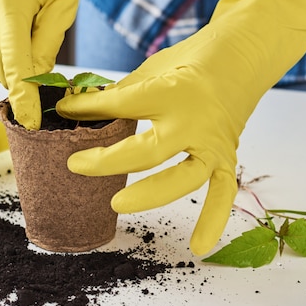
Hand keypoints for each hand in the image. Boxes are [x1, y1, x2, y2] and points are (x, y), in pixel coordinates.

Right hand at [0, 0, 77, 129]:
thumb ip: (48, 44)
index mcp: (8, 11)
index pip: (15, 67)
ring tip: (29, 35)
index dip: (24, 99)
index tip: (31, 123)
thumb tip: (37, 78)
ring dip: (15, 67)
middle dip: (29, 76)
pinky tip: (12, 42)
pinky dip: (0, 62)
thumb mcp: (63, 2)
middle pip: (6, 72)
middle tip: (46, 51)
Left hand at [56, 0, 305, 254]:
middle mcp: (196, 122)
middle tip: (74, 165)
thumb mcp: (152, 69)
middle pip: (149, 151)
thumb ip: (120, 94)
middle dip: (108, 161)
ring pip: (184, 178)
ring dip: (150, 194)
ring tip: (115, 204)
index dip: (88, 109)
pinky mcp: (227, 158)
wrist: (242, 58)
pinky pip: (223, 193)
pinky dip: (213, 221)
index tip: (63, 111)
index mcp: (174, 91)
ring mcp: (214, 144)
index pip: (123, 105)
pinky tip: (198, 248)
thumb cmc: (190, 62)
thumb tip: (78, 111)